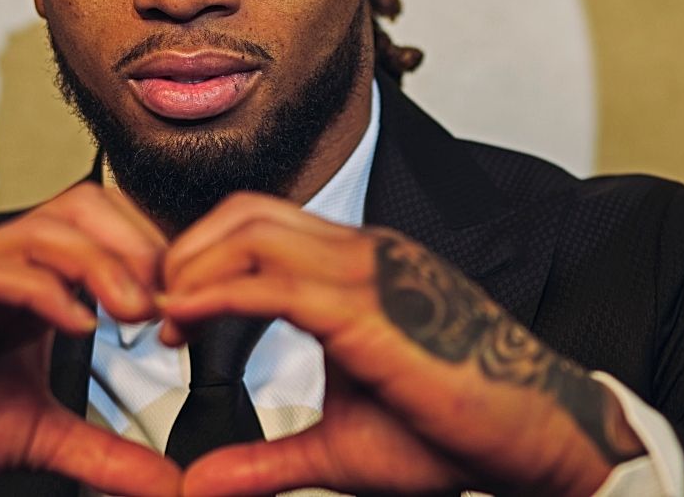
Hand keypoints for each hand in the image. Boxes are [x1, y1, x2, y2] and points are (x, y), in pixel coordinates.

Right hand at [0, 182, 181, 496]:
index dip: (155, 255)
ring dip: (100, 263)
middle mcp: (3, 265)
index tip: (187, 309)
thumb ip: (106, 454)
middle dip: (136, 245)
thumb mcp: (39, 437)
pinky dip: (43, 289)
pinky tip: (76, 324)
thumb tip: (170, 482)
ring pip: (45, 229)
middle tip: (166, 304)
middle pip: (84, 206)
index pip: (108, 228)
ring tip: (134, 311)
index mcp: (36, 283)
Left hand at [159, 194, 646, 496]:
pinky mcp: (370, 307)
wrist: (533, 436)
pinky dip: (218, 293)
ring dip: (192, 265)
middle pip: (245, 213)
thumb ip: (267, 459)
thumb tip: (199, 484)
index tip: (168, 315)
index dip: (201, 259)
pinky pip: (276, 282)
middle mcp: (362, 252)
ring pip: (253, 232)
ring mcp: (368, 271)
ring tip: (160, 313)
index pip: (260, 228)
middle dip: (184, 250)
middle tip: (149, 306)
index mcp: (358, 268)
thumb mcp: (340, 448)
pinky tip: (184, 319)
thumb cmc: (455, 432)